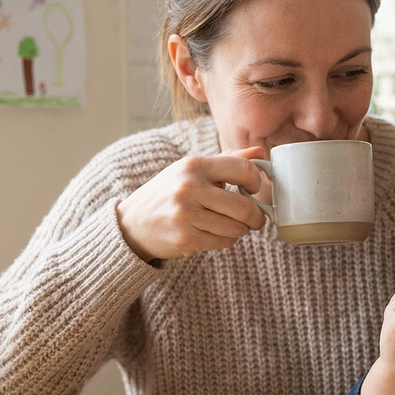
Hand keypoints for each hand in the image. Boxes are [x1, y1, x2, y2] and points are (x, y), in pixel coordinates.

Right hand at [116, 147, 267, 261]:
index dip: (256, 182)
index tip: (254, 189)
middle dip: (256, 216)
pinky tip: (216, 233)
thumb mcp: (193, 170)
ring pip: (236, 228)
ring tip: (231, 225)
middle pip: (244, 207)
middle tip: (256, 218)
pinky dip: (226, 240)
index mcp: (194, 165)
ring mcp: (186, 214)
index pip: (242, 170)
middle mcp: (189, 188)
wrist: (133, 223)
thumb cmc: (169, 193)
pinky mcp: (186, 238)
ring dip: (241, 229)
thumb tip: (261, 152)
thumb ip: (228, 161)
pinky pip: (224, 242)